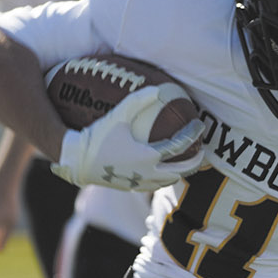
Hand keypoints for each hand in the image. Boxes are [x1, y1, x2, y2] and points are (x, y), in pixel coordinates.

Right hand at [53, 87, 208, 190]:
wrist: (77, 160)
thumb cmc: (97, 136)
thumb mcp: (118, 115)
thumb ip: (138, 100)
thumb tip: (158, 89)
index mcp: (148, 156)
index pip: (180, 146)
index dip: (192, 134)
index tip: (199, 125)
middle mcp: (147, 173)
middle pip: (182, 170)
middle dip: (196, 161)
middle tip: (201, 150)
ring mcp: (140, 183)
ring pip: (170, 180)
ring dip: (182, 171)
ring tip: (186, 160)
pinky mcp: (131, 188)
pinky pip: (156, 185)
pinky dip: (166, 177)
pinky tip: (164, 169)